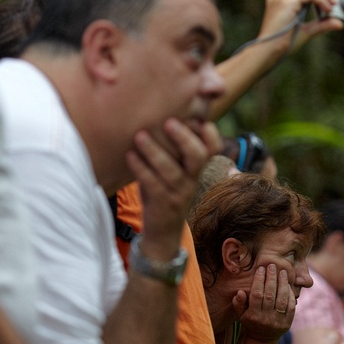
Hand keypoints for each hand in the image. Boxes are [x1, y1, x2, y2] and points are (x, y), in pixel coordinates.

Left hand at [127, 118, 221, 259]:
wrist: (163, 230)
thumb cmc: (164, 191)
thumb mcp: (173, 170)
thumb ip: (172, 148)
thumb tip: (158, 113)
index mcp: (196, 168)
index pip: (214, 149)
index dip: (211, 134)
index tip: (200, 119)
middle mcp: (192, 179)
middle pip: (198, 156)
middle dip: (184, 137)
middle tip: (168, 122)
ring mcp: (179, 193)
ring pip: (172, 171)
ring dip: (155, 151)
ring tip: (139, 135)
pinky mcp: (163, 204)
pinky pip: (153, 184)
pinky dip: (141, 169)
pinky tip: (129, 156)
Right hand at [233, 264, 294, 342]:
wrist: (263, 339)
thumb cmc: (250, 321)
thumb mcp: (241, 314)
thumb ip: (238, 303)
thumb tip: (240, 292)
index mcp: (253, 316)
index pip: (256, 295)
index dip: (259, 280)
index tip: (261, 269)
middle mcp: (266, 319)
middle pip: (269, 295)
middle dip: (271, 278)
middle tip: (273, 266)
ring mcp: (277, 321)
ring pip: (281, 299)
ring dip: (283, 284)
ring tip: (283, 272)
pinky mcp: (287, 322)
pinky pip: (290, 306)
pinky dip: (290, 294)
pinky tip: (288, 284)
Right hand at [259, 0, 343, 54]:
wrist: (270, 51)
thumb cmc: (283, 44)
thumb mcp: (307, 31)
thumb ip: (321, 25)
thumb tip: (339, 23)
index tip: (328, 3)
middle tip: (334, 2)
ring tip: (332, 5)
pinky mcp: (286, 2)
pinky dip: (321, 1)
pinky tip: (327, 10)